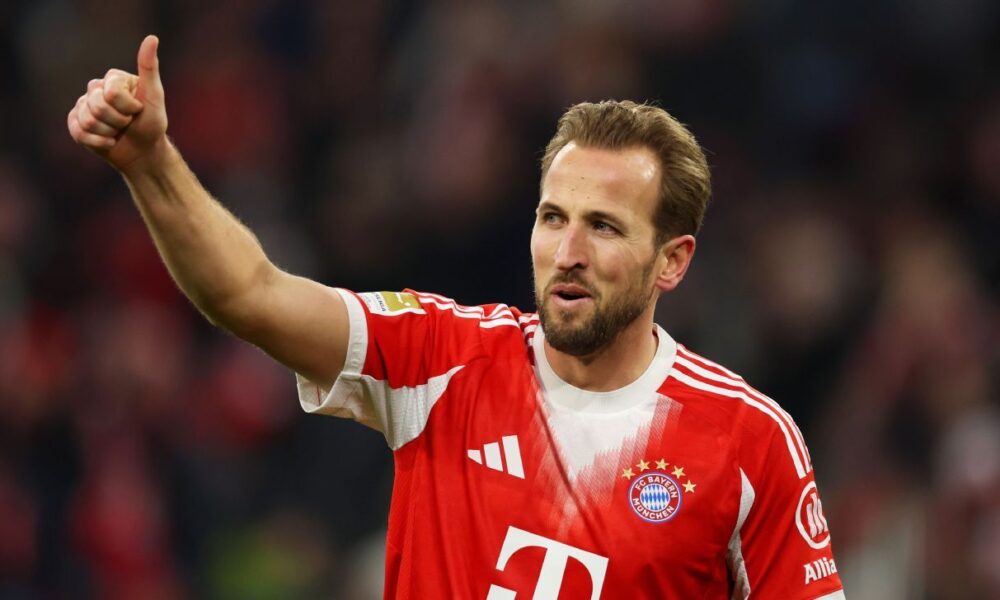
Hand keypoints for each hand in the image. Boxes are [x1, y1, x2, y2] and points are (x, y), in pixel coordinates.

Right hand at [67, 35, 167, 171]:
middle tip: (128, 123)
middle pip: (97, 106)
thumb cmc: (152, 123)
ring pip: (87, 120)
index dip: (128, 107)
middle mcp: (96, 88)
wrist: (144, 151)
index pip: (111, 93)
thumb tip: (152, 38)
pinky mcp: (75, 123)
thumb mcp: (154, 95)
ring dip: (108, 132)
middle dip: (118, 121)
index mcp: (113, 78)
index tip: (139, 110)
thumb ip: (149, 68)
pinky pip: (78, 131)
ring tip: (119, 132)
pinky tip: (109, 141)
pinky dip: (97, 141)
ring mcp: (83, 105)